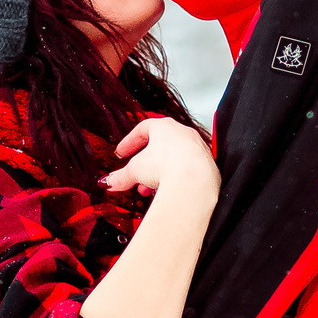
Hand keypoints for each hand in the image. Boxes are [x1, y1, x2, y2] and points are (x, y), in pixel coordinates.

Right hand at [104, 118, 218, 200]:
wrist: (195, 180)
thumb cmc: (170, 165)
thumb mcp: (135, 170)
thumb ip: (121, 176)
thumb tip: (110, 182)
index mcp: (165, 126)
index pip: (143, 129)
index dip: (130, 141)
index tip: (123, 152)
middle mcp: (183, 134)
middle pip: (160, 146)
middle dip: (145, 164)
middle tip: (136, 176)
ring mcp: (197, 149)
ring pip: (174, 159)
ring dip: (159, 173)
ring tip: (149, 188)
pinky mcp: (207, 165)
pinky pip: (187, 170)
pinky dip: (175, 179)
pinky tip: (168, 190)